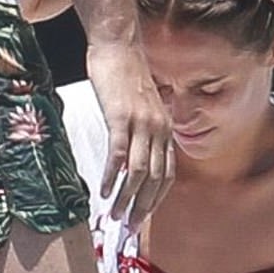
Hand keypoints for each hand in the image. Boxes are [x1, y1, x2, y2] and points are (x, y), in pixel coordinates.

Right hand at [87, 41, 174, 226]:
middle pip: (156, 178)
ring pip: (139, 172)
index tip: (143, 217)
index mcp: (167, 130)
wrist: (119, 46)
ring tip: (115, 216)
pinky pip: (120, 154)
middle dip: (143, 206)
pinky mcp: (121, 117)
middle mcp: (159, 130)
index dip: (156, 199)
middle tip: (129, 226)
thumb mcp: (145, 108)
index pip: (168, 175)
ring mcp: (142, 123)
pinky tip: (105, 191)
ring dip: (127, 198)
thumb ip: (145, 132)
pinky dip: (113, 176)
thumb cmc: (127, 77)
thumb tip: (135, 159)